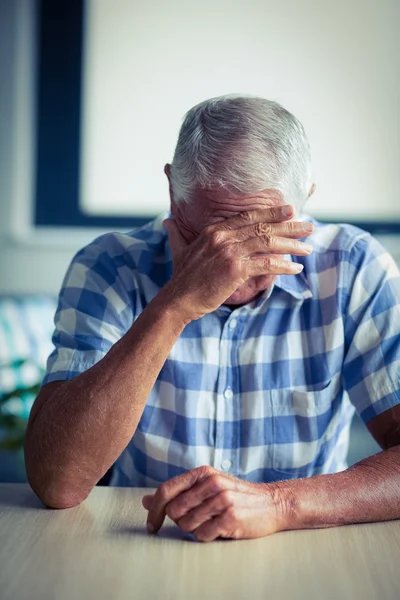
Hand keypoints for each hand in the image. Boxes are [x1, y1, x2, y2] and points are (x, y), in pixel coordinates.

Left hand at [142, 466, 285, 541]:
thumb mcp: (207, 486)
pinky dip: (205, 537)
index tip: (150, 526)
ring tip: (210, 523)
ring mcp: (222, 500)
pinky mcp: (231, 517)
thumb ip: (177, 492)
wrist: (272, 503)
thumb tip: (144, 500)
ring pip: (186, 525)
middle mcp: (211, 483)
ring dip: (194, 529)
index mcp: (203, 473)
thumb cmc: (235, 495)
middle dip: (178, 521)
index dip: (153, 510)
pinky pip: (202, 535)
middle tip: (194, 521)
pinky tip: (218, 529)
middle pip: (173, 510)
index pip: (166, 490)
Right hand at [162, 204, 312, 320]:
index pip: (248, 216)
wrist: (177, 300)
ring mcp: (229, 252)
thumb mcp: (178, 250)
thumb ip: (176, 234)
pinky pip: (266, 264)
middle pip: (263, 226)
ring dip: (292, 245)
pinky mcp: (235, 269)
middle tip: (308, 226)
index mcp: (213, 230)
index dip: (271, 212)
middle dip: (289, 225)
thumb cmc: (181, 279)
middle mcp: (222, 237)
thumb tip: (167, 221)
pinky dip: (284, 266)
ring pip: (268, 242)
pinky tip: (296, 269)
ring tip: (307, 248)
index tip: (289, 210)